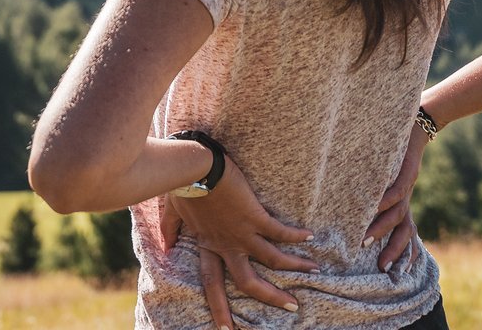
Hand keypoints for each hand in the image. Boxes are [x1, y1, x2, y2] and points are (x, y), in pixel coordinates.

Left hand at [160, 155, 318, 325]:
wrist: (193, 166)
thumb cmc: (181, 184)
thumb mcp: (172, 212)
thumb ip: (170, 230)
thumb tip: (166, 246)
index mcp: (207, 245)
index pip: (212, 283)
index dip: (219, 306)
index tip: (225, 328)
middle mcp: (227, 245)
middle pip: (249, 281)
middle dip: (270, 297)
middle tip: (291, 308)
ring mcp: (242, 232)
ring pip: (272, 259)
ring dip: (295, 265)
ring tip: (315, 270)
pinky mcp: (254, 215)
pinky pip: (279, 231)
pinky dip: (295, 235)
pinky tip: (310, 235)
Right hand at [365, 124, 429, 275]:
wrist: (418, 125)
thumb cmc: (396, 150)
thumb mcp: (387, 175)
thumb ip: (374, 191)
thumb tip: (354, 203)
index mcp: (404, 203)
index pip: (407, 234)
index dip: (404, 254)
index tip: (396, 274)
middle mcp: (407, 200)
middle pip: (405, 232)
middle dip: (393, 251)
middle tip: (380, 269)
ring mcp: (407, 188)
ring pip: (398, 215)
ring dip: (382, 230)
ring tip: (365, 241)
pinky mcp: (407, 172)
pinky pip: (395, 192)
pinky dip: (384, 201)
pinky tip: (373, 207)